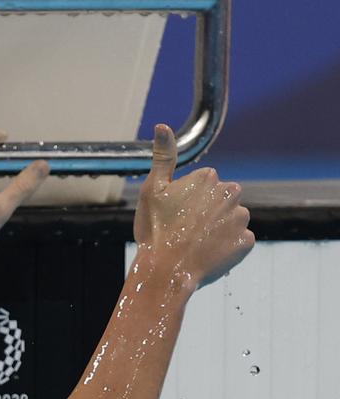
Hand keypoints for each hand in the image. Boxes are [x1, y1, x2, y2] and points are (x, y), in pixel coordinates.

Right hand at [134, 124, 253, 288]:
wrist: (166, 271)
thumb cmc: (155, 230)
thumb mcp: (152, 190)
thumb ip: (163, 157)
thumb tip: (162, 126)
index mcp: (209, 178)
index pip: (204, 184)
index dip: (187, 200)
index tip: (175, 214)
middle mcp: (231, 193)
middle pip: (220, 200)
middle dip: (207, 212)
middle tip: (184, 231)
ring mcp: (241, 218)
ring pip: (231, 220)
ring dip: (218, 230)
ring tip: (195, 244)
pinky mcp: (246, 241)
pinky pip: (238, 241)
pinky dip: (226, 247)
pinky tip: (208, 254)